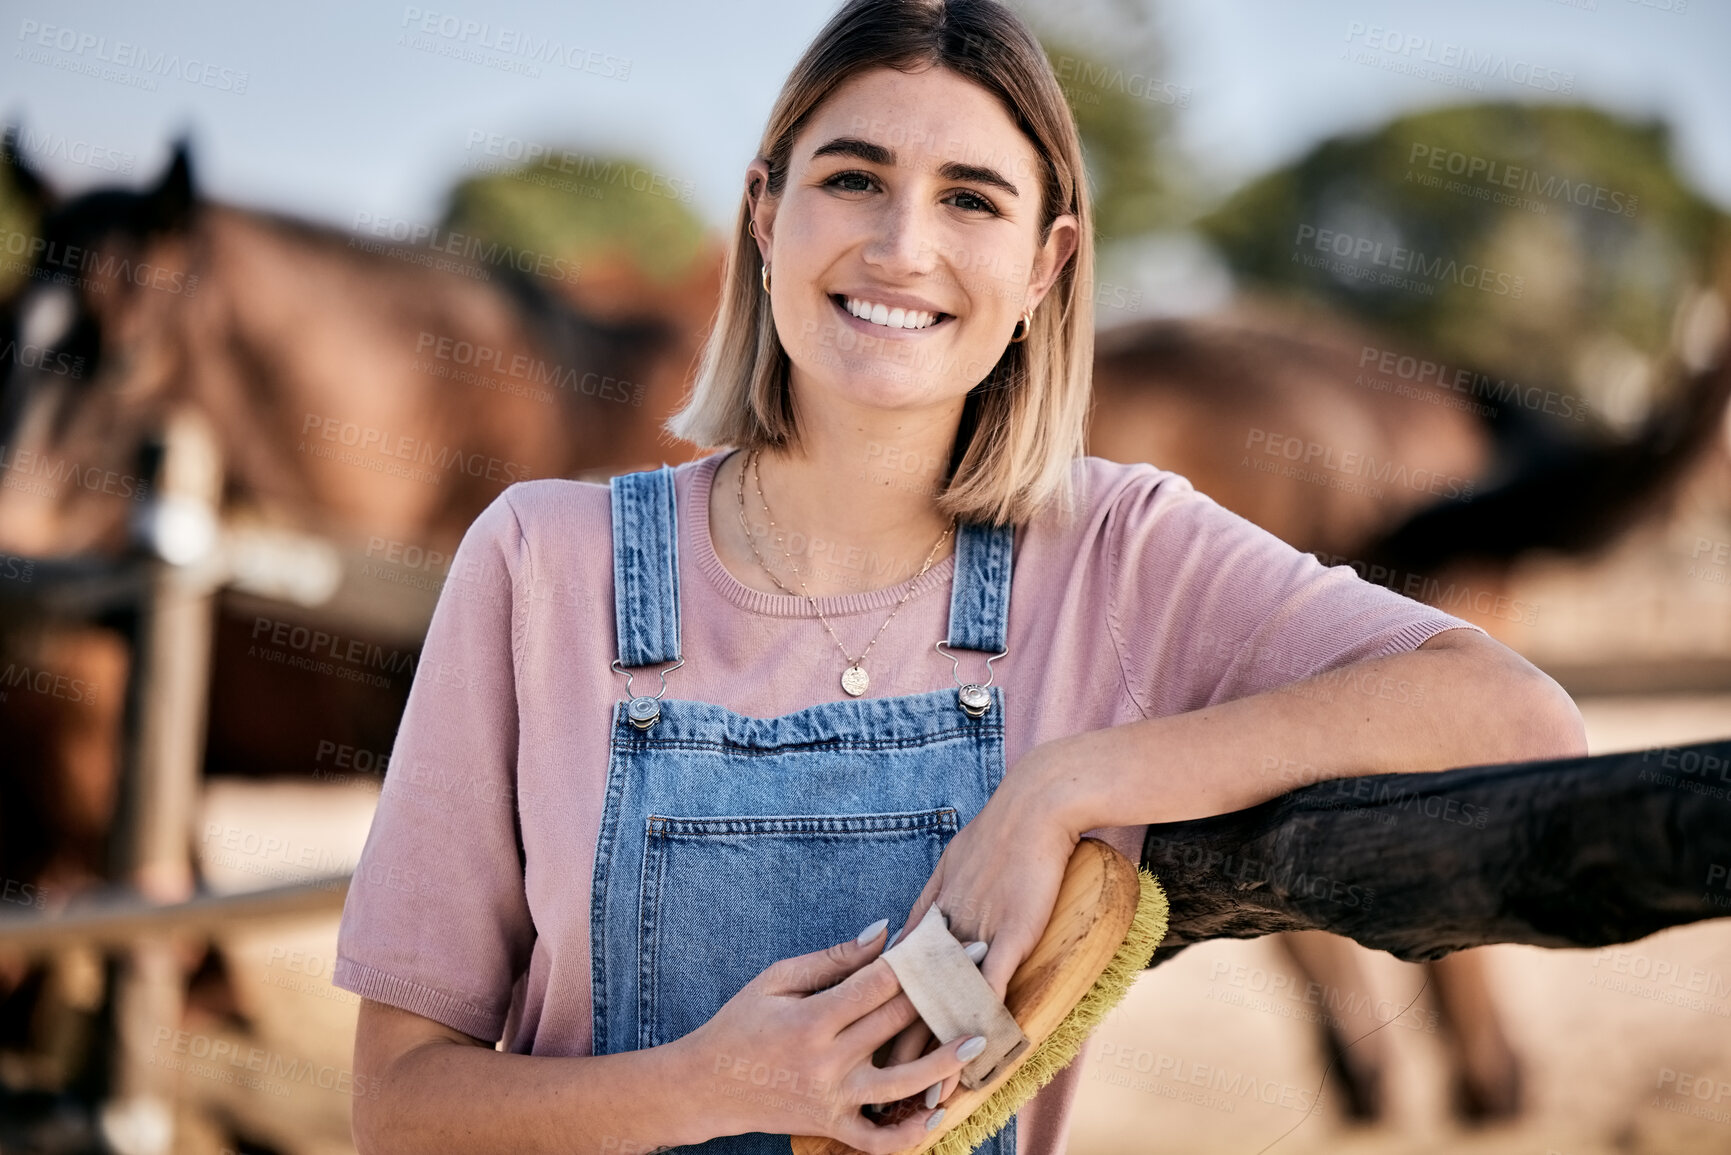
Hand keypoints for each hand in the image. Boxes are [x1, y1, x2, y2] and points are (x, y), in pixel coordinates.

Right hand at [674, 920, 991, 1152]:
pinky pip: (878, 1139)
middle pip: (896, 1024)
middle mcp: (826, 1061)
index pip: (879, 983)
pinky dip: (910, 1133)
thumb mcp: (777, 979)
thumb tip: (883, 930)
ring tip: (978, 1042)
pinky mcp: (832, 1126)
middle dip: (941, 994)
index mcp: (811, 1019)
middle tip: (982, 970)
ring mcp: (832, 1098)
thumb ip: (833, 959)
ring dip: (944, 1064)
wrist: (705, 1086)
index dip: (921, 959)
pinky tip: (940, 1112)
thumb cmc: (741, 1023)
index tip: (957, 939)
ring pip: (901, 1085)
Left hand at [876, 742, 1085, 1111]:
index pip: (895, 974)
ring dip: (935, 1056)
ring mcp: (973, 935)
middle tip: (877, 1088)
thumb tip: (924, 920)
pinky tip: (974, 1064)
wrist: (1036, 803)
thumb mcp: (957, 862)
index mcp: (929, 910)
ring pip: (944, 1006)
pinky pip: (988, 994)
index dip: (878, 1012)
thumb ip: (940, 896)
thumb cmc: (1003, 828)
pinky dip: (978, 1032)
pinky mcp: (1009, 938)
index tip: (861, 1042)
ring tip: (924, 1098)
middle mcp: (942, 927)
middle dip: (894, 1048)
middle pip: (909, 999)